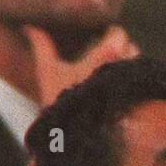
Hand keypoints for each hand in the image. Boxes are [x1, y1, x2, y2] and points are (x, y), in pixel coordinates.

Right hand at [24, 23, 138, 106]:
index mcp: (108, 54)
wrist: (71, 137)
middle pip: (130, 48)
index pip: (119, 34)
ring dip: (125, 68)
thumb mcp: (48, 71)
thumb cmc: (58, 100)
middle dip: (119, 52)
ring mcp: (131, 85)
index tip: (101, 40)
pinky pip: (137, 86)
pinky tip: (113, 92)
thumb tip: (28, 27)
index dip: (110, 36)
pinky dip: (128, 85)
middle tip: (103, 60)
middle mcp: (125, 66)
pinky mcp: (134, 102)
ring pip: (136, 67)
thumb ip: (41, 46)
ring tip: (108, 77)